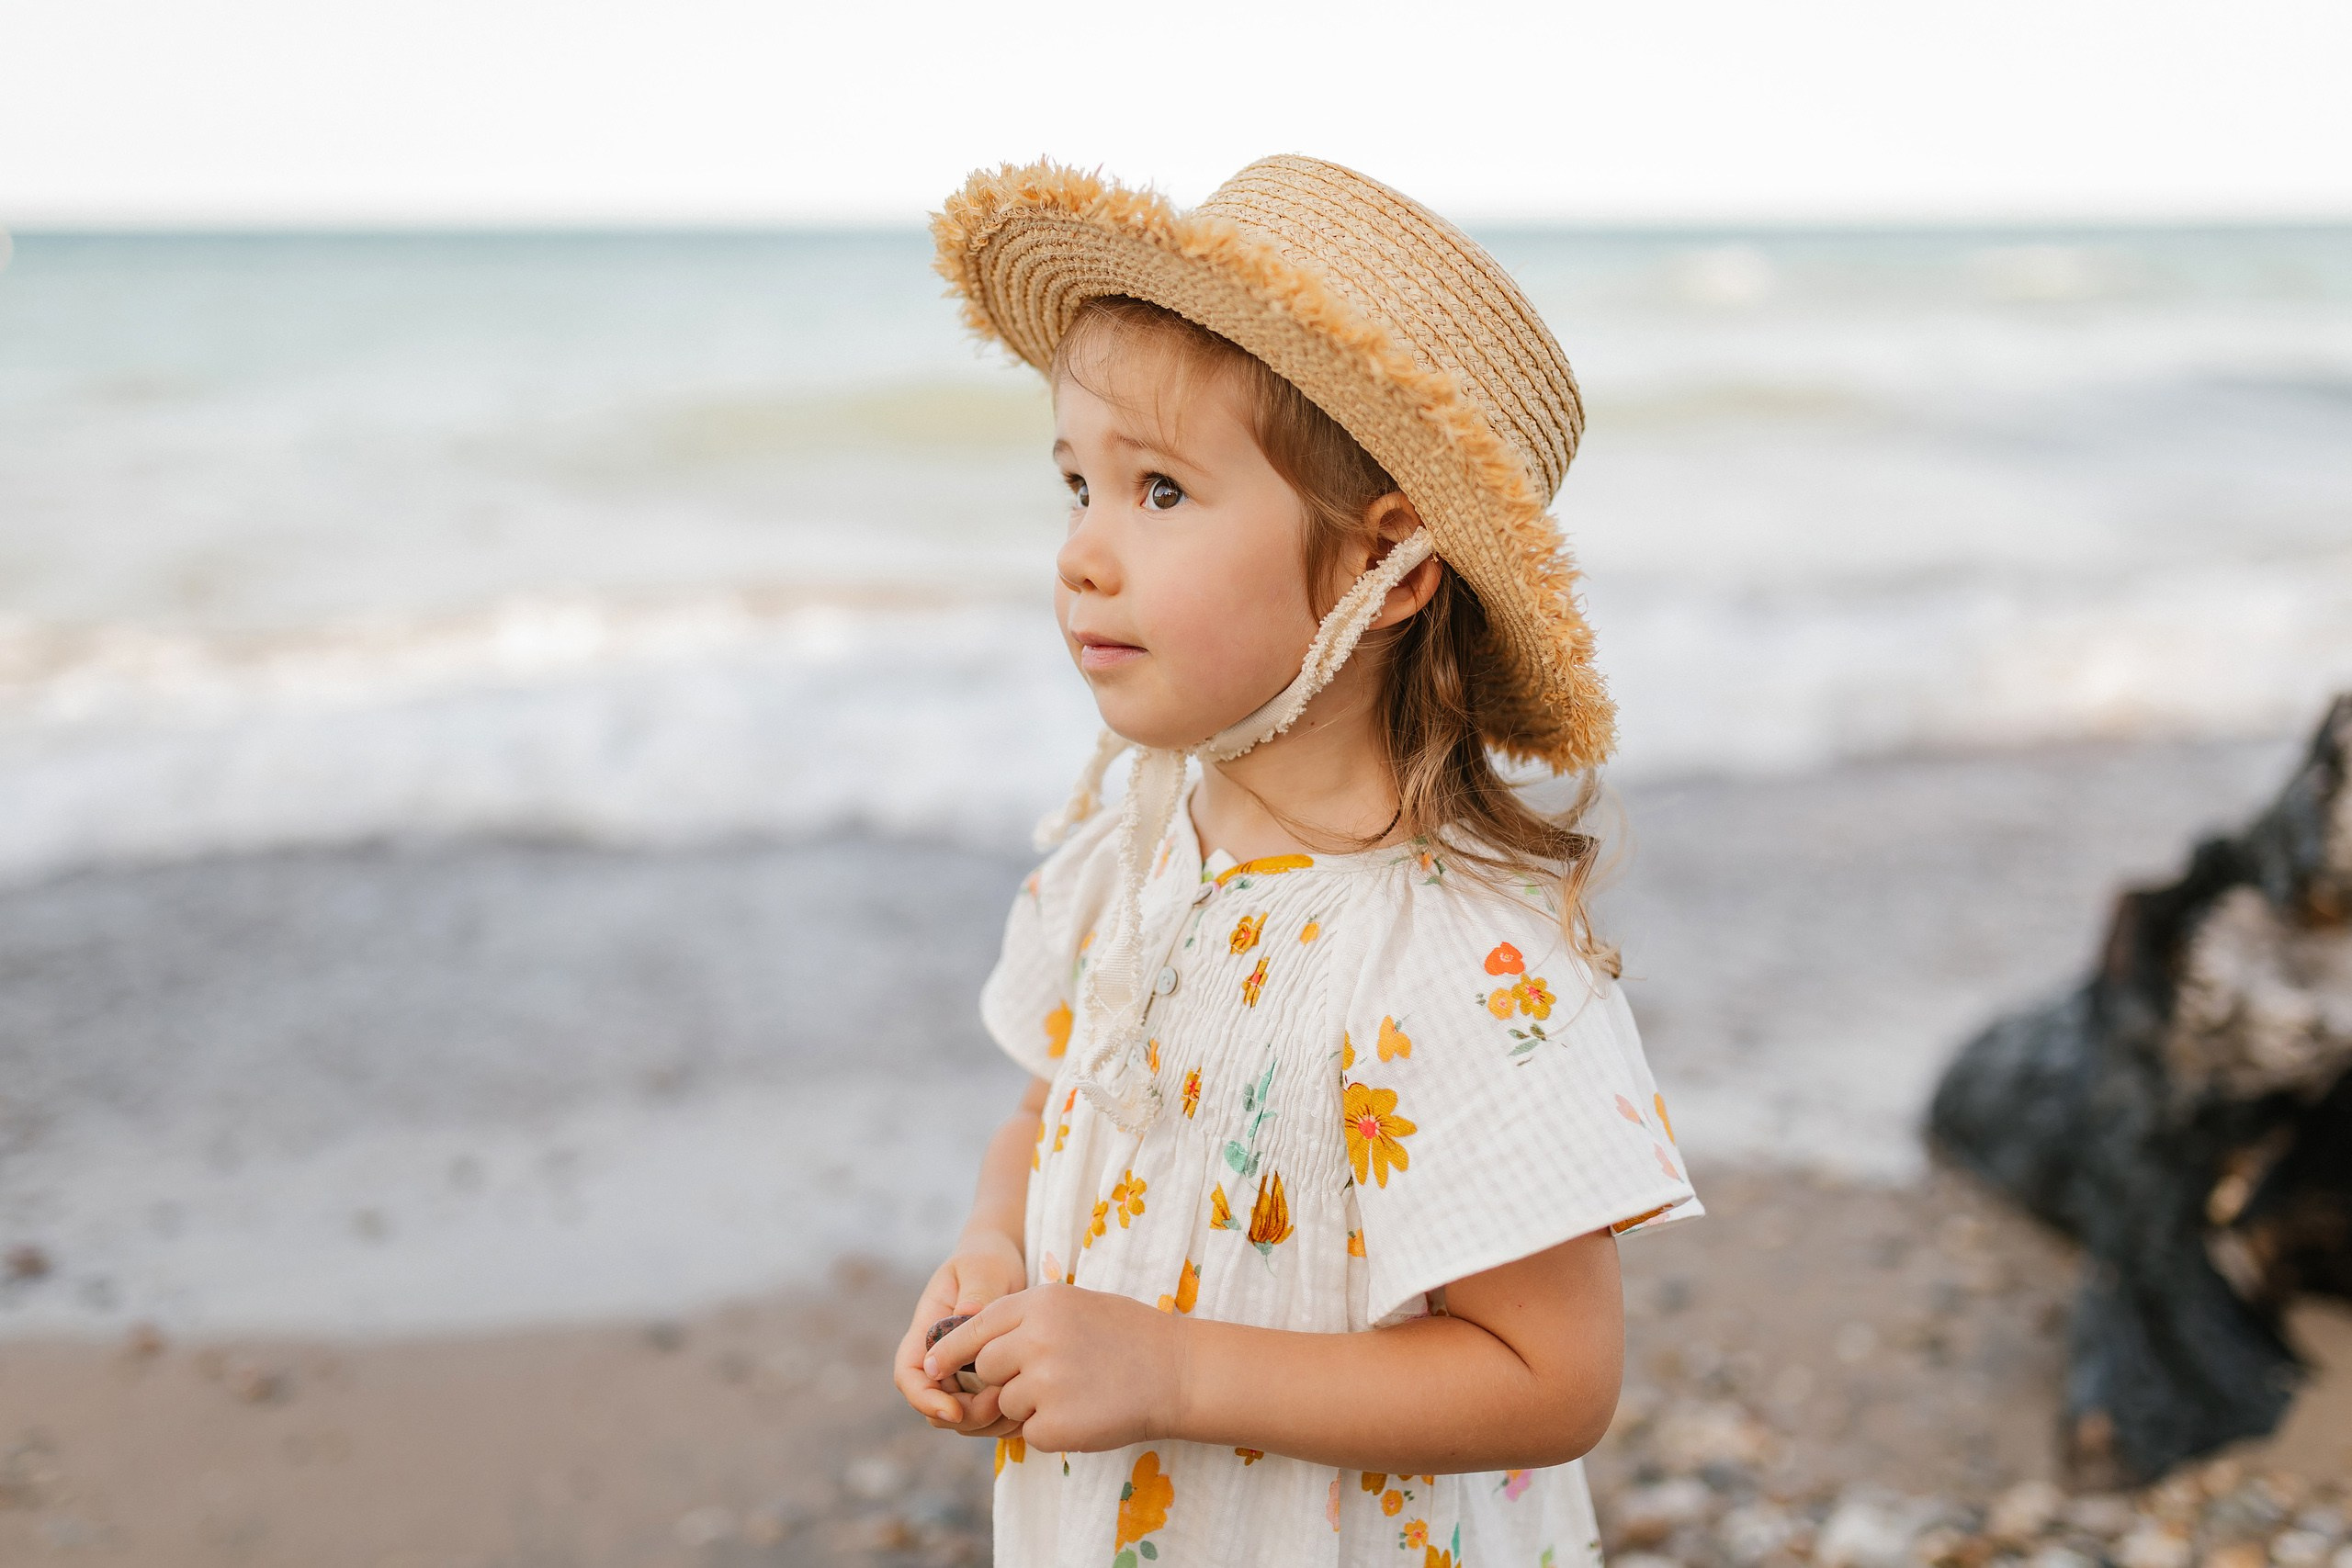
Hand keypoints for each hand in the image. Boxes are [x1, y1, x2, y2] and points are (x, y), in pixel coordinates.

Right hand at [893, 1230, 1028, 1434]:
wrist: (1005, 1262)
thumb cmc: (987, 1260)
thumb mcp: (982, 1268)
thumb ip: (976, 1291)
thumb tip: (966, 1314)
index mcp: (927, 1330)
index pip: (909, 1375)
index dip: (925, 1400)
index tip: (955, 1410)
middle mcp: (940, 1358)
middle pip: (937, 1406)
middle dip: (966, 1415)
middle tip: (1003, 1401)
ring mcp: (962, 1373)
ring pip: (963, 1417)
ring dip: (988, 1421)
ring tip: (1022, 1402)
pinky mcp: (986, 1381)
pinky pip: (989, 1413)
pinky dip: (1005, 1418)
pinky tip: (1031, 1405)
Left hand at [923, 1282, 1185, 1454]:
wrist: (1177, 1372)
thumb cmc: (1128, 1336)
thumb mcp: (1073, 1305)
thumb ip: (1025, 1321)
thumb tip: (975, 1349)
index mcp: (1040, 1302)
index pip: (975, 1326)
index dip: (949, 1350)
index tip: (929, 1366)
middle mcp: (1035, 1338)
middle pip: (987, 1368)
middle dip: (1004, 1378)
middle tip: (1046, 1378)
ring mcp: (1044, 1382)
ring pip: (1008, 1403)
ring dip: (1032, 1406)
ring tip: (1078, 1392)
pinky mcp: (1054, 1423)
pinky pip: (1031, 1433)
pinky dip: (1052, 1430)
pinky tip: (1085, 1413)